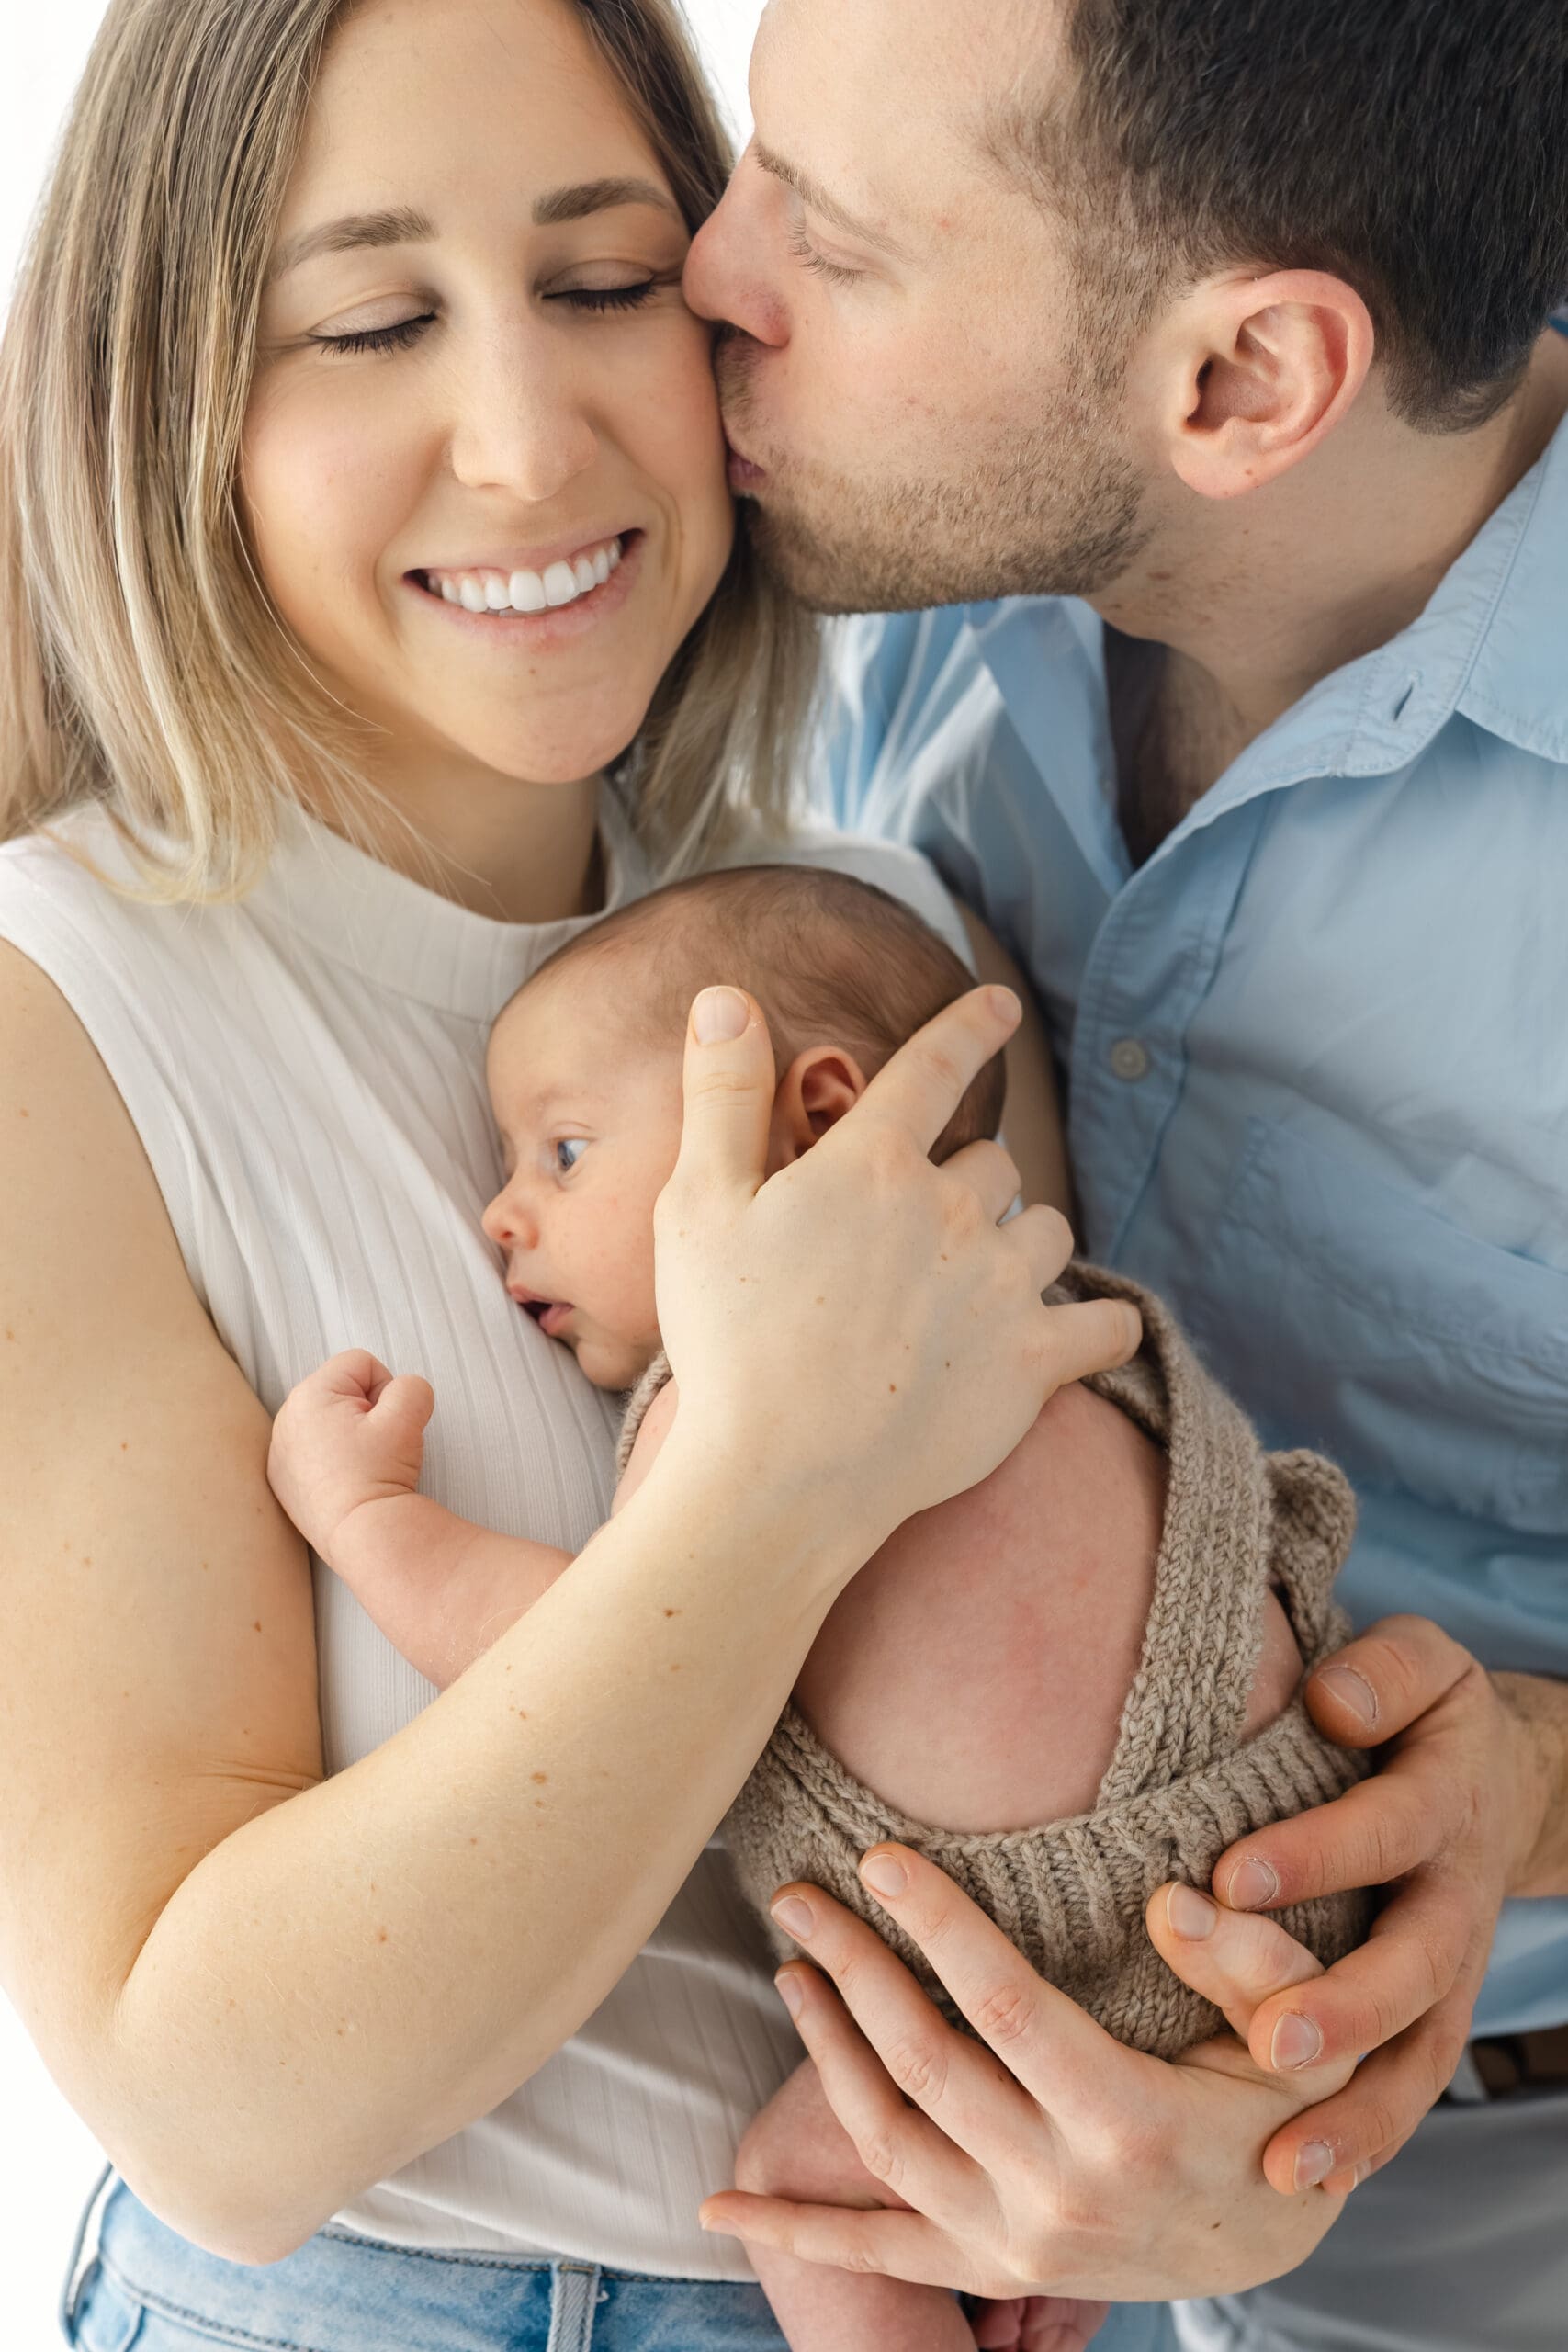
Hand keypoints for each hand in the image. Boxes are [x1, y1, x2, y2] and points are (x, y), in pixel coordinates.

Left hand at [267, 1348, 434, 1564]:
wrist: (361, 1534)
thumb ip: (412, 1387)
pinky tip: (344, 1483)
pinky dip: (331, 1460)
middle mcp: (286, 1418)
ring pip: (329, 1421)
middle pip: (343, 1391)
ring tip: (361, 1467)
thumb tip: (404, 1393)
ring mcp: (280, 1451)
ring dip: (350, 1435)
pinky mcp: (282, 1480)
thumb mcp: (409, 1416)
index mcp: (310, 1394)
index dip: (387, 1390)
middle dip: (367, 1412)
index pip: (362, 1364)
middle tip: (376, 1448)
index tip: (387, 1427)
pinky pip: (313, 1451)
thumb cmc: (381, 1473)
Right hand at [652, 986, 1139, 1562]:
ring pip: (1048, 1232)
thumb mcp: (696, 1206)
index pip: (936, 1066)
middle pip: (993, 1163)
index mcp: (873, 1164)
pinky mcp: (1033, 1363)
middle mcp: (953, 1211)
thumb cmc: (728, 1343)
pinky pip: (1105, 1324)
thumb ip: (722, 1097)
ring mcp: (1001, 1287)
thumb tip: (726, 997)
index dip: (971, 1025)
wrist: (778, 1477)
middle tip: (918, 1232)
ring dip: (1023, 1243)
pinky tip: (1079, 1333)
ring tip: (980, 1283)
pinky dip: (1097, 1325)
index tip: (1000, 1004)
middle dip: (965, 1182)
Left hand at [698, 1846, 1354, 2302]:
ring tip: (789, 1968)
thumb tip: (1165, 1896)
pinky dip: (794, 2230)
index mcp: (1128, 2119)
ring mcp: (1018, 2243)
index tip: (876, 1856)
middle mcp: (1060, 2190)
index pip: (1002, 2003)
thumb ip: (1245, 1961)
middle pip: (922, 2061)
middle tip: (797, 1893)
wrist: (1273, 2242)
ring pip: (886, 2139)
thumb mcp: (1300, 2035)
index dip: (934, 1924)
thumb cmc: (1282, 2107)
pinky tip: (718, 2206)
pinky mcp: (991, 2271)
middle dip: (851, 1966)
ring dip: (823, 2050)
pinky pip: (877, 2254)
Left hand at [1188, 1614, 1552, 2195]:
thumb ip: (1382, 1674)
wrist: (1499, 1775)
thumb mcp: (1420, 1662)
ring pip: (1415, 2051)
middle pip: (1410, 1964)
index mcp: (1439, 1802)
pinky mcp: (1430, 2014)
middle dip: (1343, 2007)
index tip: (1230, 1878)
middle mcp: (1450, 1897)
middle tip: (1270, 2041)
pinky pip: (1407, 2085)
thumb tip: (1332, 1703)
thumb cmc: (1419, 1709)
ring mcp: (1448, 1968)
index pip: (1381, 1831)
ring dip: (1354, 2110)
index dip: (1314, 1856)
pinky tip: (1303, 2181)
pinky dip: (1364, 2138)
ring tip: (1282, 2162)